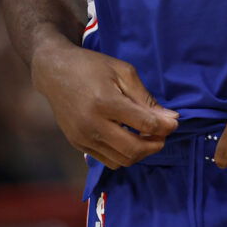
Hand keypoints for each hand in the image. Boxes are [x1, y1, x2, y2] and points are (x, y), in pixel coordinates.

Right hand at [31, 40, 178, 168]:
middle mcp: (92, 124)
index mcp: (105, 102)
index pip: (145, 125)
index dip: (166, 126)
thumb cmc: (91, 66)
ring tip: (146, 136)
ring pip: (122, 160)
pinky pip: (108, 160)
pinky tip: (128, 138)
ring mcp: (83, 137)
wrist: (54, 71)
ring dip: (141, 152)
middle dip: (156, 145)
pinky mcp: (77, 144)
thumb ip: (146, 98)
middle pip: (135, 150)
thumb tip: (170, 120)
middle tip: (162, 134)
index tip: (173, 122)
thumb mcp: (123, 72)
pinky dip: (124, 154)